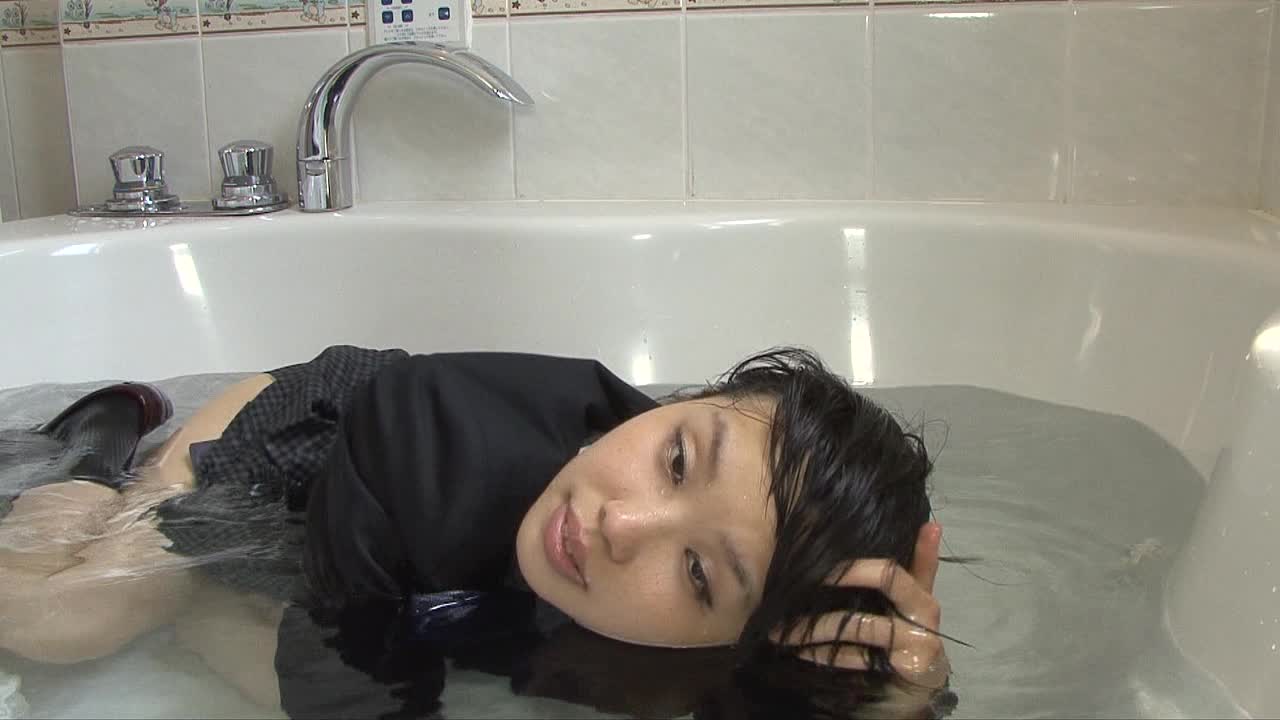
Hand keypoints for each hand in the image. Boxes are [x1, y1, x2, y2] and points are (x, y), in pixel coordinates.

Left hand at [771, 522, 948, 690]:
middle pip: (884, 580)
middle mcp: (924, 615)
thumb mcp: (917, 602)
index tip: (818, 556)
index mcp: (922, 594)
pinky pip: (854, 658)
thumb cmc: (911, 637)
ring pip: (858, 624)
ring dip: (814, 627)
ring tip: (783, 629)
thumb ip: (920, 566)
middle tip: (799, 578)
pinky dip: (823, 654)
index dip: (857, 562)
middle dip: (841, 575)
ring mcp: (915, 643)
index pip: (891, 568)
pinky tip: (800, 651)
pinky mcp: (902, 670)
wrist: (922, 689)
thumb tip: (932, 524)